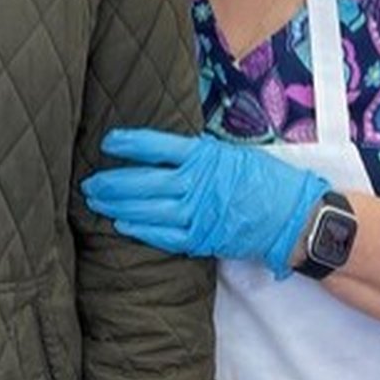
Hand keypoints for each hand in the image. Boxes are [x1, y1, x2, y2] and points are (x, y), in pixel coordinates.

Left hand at [81, 127, 329, 279]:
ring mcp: (198, 214)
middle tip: (89, 182)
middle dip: (111, 182)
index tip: (107, 142)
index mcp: (203, 156)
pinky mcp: (202, 238)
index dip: (128, 143)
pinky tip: (122, 224)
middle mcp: (196, 184)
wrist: (290, 215)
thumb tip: (166, 149)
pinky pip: (164, 235)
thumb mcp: (230, 152)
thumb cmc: (263, 179)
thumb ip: (197, 152)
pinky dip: (141, 230)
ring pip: (148, 209)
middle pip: (143, 181)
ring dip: (118, 205)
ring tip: (97, 201)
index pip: (156, 146)